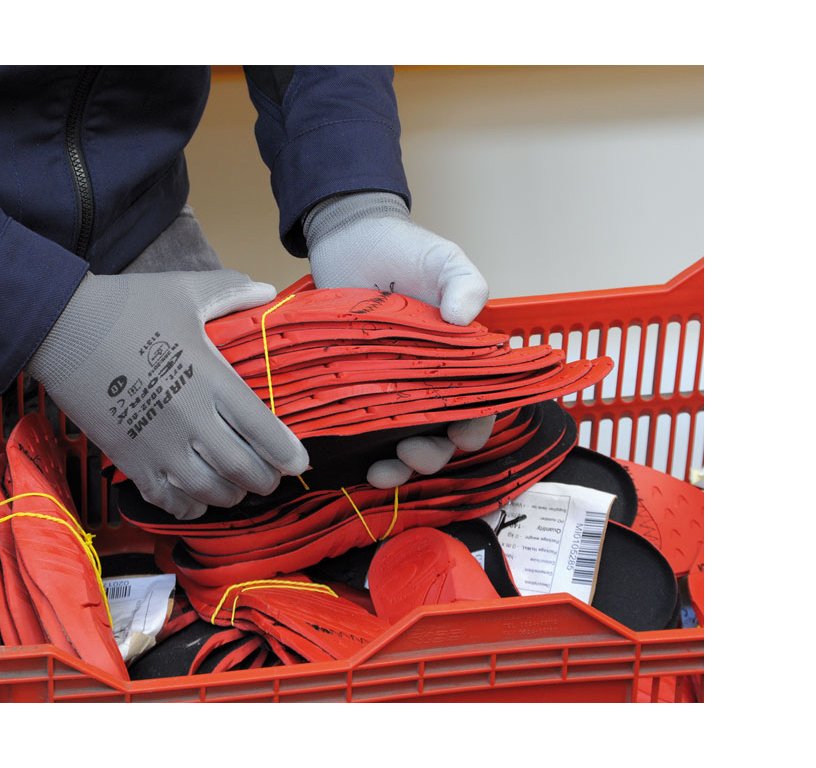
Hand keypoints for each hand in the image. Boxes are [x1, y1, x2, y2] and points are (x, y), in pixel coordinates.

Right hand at [27, 270, 308, 519]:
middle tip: (270, 477)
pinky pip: (167, 500)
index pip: (264, 432)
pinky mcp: (129, 459)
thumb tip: (267, 290)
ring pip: (209, 492)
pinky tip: (197, 500)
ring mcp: (159, 446)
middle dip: (264, 480)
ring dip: (230, 495)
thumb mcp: (183, 291)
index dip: (287, 455)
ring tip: (236, 487)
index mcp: (211, 380)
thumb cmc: (126, 306)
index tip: (298, 462)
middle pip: (243, 470)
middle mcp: (191, 421)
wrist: (59, 328)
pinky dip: (189, 507)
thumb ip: (230, 291)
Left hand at [304, 191, 494, 484]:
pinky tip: (353, 464)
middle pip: (441, 438)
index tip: (461, 435)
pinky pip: (361, 432)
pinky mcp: (353, 391)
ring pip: (403, 445)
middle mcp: (430, 384)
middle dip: (431, 457)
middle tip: (411, 453)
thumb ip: (465, 283)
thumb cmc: (405, 250)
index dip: (475, 428)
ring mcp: (390, 391)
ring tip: (381, 471)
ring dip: (399, 468)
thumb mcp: (444, 260)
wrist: (349, 239)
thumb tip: (464, 317)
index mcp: (461, 362)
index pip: (480, 407)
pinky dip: (360, 454)